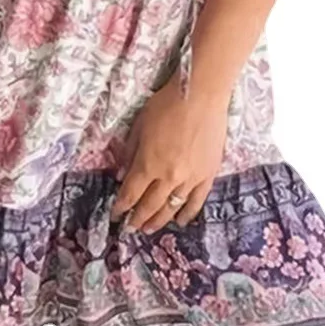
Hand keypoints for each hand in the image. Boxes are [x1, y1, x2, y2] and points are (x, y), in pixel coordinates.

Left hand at [110, 69, 229, 231]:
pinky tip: (179, 221)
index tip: (115, 215)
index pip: (131, 193)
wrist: (200, 96)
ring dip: (159, 221)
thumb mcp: (139, 126)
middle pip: (150, 205)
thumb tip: (121, 176)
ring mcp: (191, 178)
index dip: (121, 207)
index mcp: (148, 164)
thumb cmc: (166, 105)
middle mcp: (169, 176)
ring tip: (149, 229)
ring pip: (172, 208)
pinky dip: (187, 213)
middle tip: (130, 228)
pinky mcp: (208, 175)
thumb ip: (129, 153)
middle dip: (137, 218)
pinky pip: (196, 201)